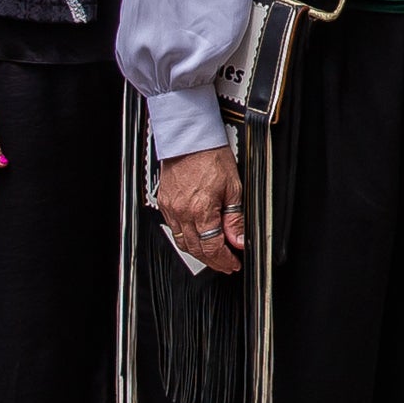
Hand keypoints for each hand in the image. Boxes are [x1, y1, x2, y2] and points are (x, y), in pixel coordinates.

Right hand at [153, 143, 245, 271]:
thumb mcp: (233, 187)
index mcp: (201, 209)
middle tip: (225, 264)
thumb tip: (239, 240)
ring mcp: (171, 208)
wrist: (189, 138)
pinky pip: (173, 229)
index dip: (224, 260)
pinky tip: (197, 237)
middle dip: (213, 261)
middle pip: (196, 249)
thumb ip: (235, 218)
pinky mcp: (164, 203)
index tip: (233, 263)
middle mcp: (182, 212)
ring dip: (198, 252)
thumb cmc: (210, 155)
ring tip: (213, 255)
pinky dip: (186, 238)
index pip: (212, 247)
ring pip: (183, 242)